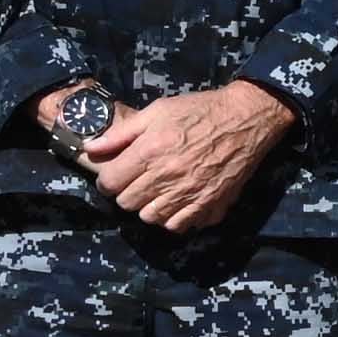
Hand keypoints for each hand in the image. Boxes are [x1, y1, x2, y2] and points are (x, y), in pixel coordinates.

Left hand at [83, 79, 296, 233]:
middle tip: (137, 180)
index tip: (115, 174)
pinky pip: (178, 225)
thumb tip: (90, 148)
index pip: (110, 183)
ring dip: (148, 207)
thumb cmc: (200, 111)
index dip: (108, 179)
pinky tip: (177, 201)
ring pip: (150, 218)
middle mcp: (168, 177)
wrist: (247, 119)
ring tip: (157, 192)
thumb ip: (122, 133)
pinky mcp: (210, 204)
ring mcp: (190, 194)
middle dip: (126, 192)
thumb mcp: (157, 111)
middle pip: (127, 203)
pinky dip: (173, 217)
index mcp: (151, 151)